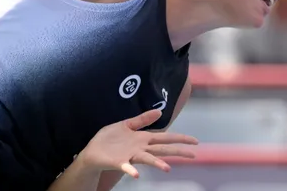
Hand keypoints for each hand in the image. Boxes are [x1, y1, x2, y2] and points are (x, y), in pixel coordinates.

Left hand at [78, 109, 197, 178]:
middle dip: (178, 151)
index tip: (195, 141)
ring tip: (168, 169)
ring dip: (158, 164)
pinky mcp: (118, 162)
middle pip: (163, 149)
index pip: (166, 137)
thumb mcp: (126, 125)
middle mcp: (140, 149)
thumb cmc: (108, 140)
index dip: (181, 139)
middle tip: (193, 155)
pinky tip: (136, 175)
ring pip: (148, 159)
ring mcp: (130, 156)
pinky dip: (131, 171)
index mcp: (143, 139)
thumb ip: (143, 119)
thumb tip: (160, 111)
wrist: (91, 152)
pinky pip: (126, 167)